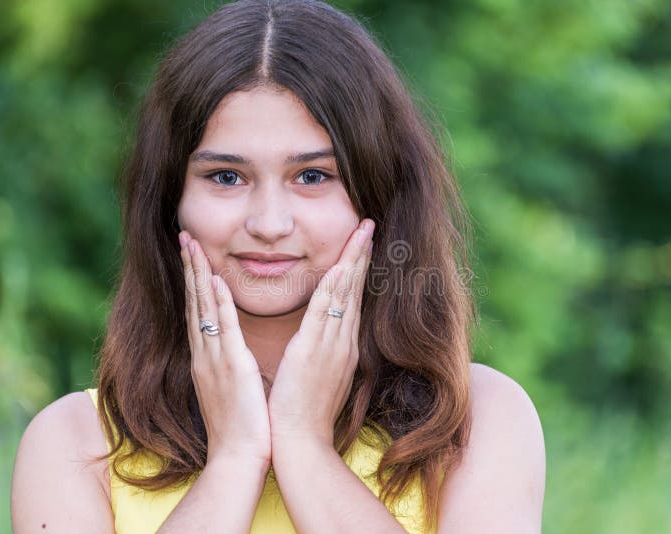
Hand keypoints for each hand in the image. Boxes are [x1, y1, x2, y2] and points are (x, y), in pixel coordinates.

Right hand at [179, 231, 271, 467]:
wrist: (239, 459)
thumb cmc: (241, 427)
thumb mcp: (231, 388)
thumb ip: (229, 365)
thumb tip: (233, 353)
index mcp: (208, 358)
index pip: (198, 311)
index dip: (194, 281)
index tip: (192, 255)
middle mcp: (205, 354)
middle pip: (194, 302)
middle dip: (189, 268)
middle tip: (184, 236)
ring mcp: (215, 360)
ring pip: (203, 308)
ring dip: (198, 274)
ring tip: (191, 245)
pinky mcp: (232, 367)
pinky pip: (223, 329)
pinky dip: (217, 304)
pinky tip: (214, 281)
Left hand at [267, 218, 374, 448]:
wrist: (301, 445)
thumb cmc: (305, 416)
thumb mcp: (318, 379)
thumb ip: (320, 356)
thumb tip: (318, 342)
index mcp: (342, 349)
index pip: (352, 301)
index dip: (357, 271)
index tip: (361, 247)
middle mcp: (343, 343)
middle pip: (355, 290)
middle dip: (362, 255)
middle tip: (368, 225)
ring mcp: (331, 346)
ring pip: (345, 294)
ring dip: (353, 260)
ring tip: (362, 232)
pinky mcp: (313, 352)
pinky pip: (325, 312)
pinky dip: (333, 286)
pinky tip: (339, 265)